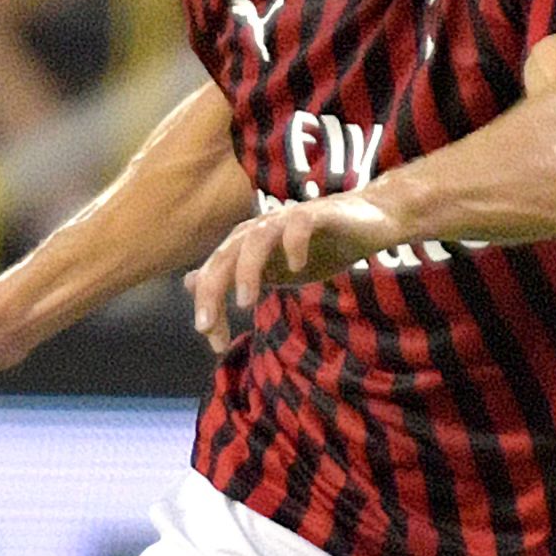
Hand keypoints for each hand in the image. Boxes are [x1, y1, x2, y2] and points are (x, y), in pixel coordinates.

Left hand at [186, 193, 402, 346]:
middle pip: (226, 256)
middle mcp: (260, 228)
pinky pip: (299, 224)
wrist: (367, 221)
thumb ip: (232, 276)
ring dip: (246, 269)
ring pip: (256, 239)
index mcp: (245, 243)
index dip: (208, 305)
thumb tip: (188, 282)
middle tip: (207, 327)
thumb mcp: (271, 270)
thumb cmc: (316, 247)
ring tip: (244, 302)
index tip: (213, 341)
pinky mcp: (318, 214)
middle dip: (213, 291)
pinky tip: (297, 268)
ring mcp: (287, 219)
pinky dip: (294, 244)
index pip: (215, 273)